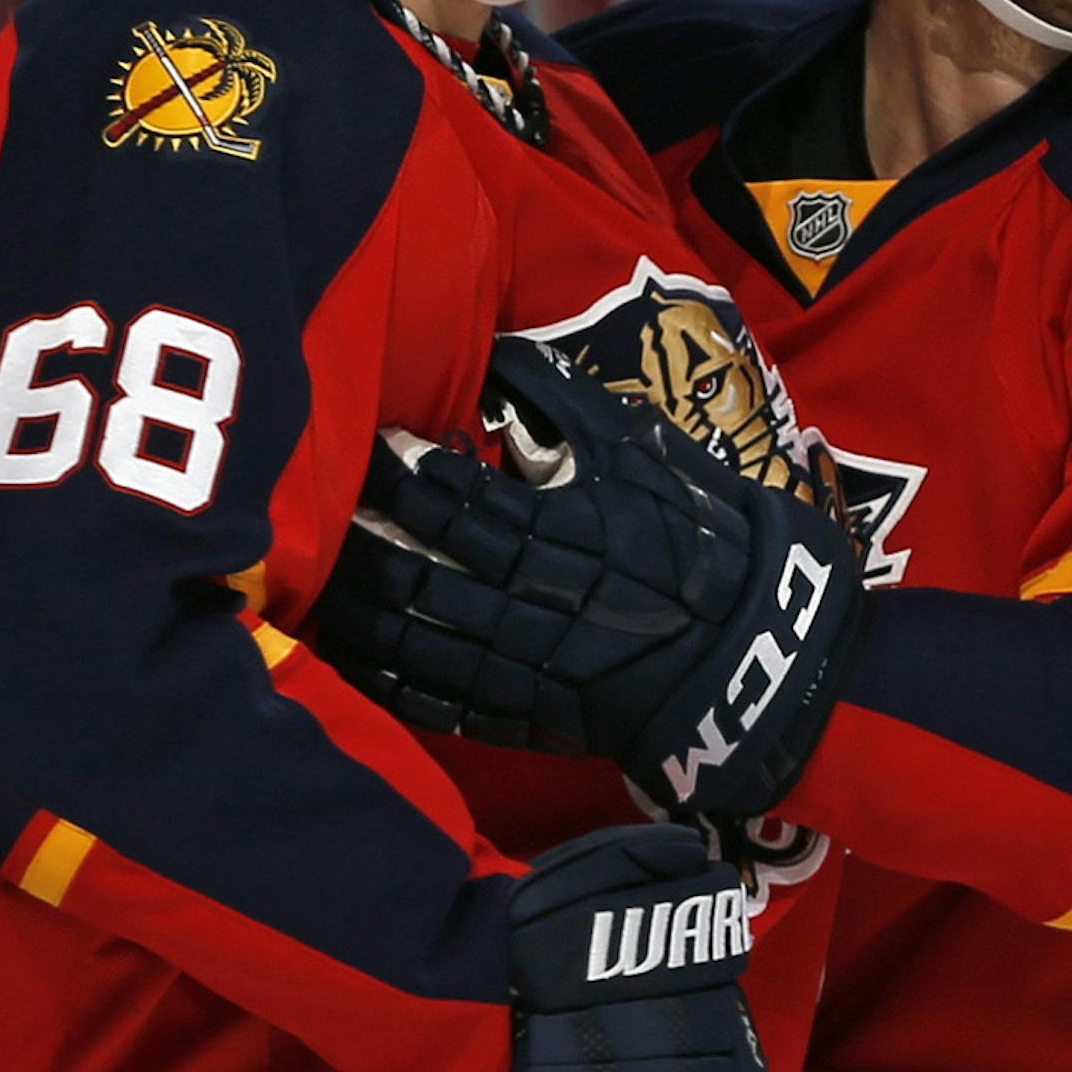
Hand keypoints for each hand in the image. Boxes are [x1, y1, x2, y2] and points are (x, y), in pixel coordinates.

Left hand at [315, 337, 866, 820]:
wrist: (759, 654)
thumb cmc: (704, 541)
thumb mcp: (648, 455)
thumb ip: (569, 405)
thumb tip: (501, 355)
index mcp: (560, 532)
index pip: (454, 500)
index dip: (399, 475)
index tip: (363, 444)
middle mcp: (531, 601)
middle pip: (416, 569)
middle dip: (358, 540)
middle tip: (313, 512)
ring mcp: (524, 667)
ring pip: (414, 637)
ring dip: (357, 608)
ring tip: (314, 577)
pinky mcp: (526, 717)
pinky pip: (438, 701)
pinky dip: (386, 678)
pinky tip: (348, 652)